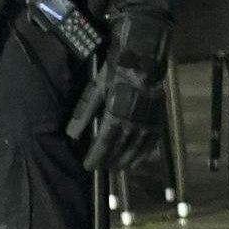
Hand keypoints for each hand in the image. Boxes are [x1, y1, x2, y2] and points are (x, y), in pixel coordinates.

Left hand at [65, 59, 167, 180]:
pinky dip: (145, 154)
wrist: (143, 59)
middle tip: (102, 169)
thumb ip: (83, 113)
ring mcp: (147, 122)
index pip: (104, 144)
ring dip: (127, 161)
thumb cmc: (115, 72)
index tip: (89, 166)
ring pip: (136, 149)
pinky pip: (152, 142)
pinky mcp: (157, 119)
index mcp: (115, 115)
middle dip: (110, 161)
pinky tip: (139, 161)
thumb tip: (70, 135)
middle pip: (120, 149)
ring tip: (118, 169)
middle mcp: (133, 123)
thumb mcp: (95, 89)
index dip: (96, 157)